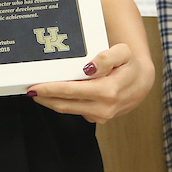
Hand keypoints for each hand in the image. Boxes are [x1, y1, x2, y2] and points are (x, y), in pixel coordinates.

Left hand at [27, 43, 153, 122]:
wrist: (142, 82)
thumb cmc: (131, 65)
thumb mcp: (123, 53)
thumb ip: (107, 57)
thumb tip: (89, 67)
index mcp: (107, 91)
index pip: (71, 91)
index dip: (51, 89)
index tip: (35, 86)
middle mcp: (103, 108)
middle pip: (65, 104)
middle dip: (45, 98)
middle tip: (29, 89)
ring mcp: (100, 116)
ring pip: (68, 110)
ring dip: (51, 102)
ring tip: (37, 92)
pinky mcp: (98, 119)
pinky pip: (76, 110)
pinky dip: (63, 103)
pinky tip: (55, 95)